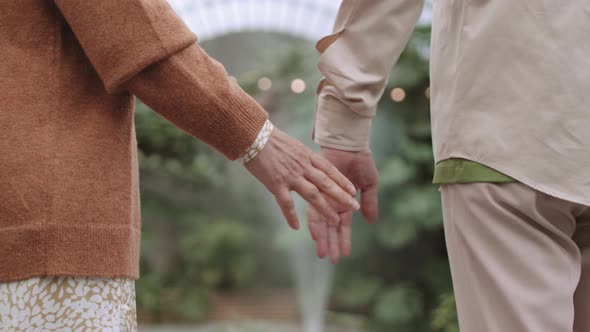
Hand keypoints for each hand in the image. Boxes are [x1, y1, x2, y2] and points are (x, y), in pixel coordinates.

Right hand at [245, 129, 359, 229]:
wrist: (252, 135)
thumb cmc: (268, 139)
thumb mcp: (292, 145)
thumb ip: (301, 156)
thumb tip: (308, 161)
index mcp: (306, 155)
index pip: (329, 169)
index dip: (342, 180)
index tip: (352, 190)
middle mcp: (302, 166)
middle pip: (326, 183)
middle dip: (342, 196)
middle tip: (354, 206)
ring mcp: (290, 176)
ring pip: (313, 195)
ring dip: (325, 208)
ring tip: (336, 221)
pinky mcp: (276, 184)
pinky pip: (286, 203)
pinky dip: (291, 216)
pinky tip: (296, 227)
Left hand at [307, 147, 378, 262]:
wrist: (349, 144)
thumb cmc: (360, 162)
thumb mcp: (370, 184)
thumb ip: (369, 202)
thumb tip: (371, 221)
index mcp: (345, 203)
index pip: (344, 226)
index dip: (344, 240)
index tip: (344, 255)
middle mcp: (332, 202)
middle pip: (331, 228)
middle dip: (332, 243)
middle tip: (331, 259)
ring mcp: (323, 196)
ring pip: (322, 221)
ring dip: (323, 237)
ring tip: (323, 253)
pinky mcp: (315, 187)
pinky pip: (313, 207)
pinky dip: (314, 221)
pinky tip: (314, 234)